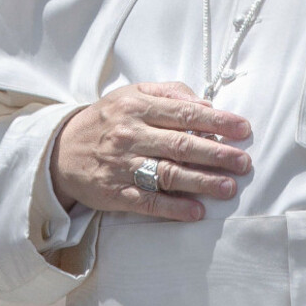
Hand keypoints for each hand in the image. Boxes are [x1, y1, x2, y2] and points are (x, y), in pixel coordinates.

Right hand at [50, 81, 251, 221]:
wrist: (61, 150)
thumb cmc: (107, 119)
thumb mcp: (133, 94)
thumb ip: (169, 93)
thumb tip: (205, 104)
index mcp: (137, 107)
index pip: (185, 113)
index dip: (217, 121)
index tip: (243, 128)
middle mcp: (131, 135)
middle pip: (181, 144)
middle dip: (217, 153)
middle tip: (244, 161)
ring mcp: (123, 166)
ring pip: (168, 174)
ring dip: (202, 182)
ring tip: (229, 187)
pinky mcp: (115, 193)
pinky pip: (148, 202)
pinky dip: (174, 208)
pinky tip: (196, 212)